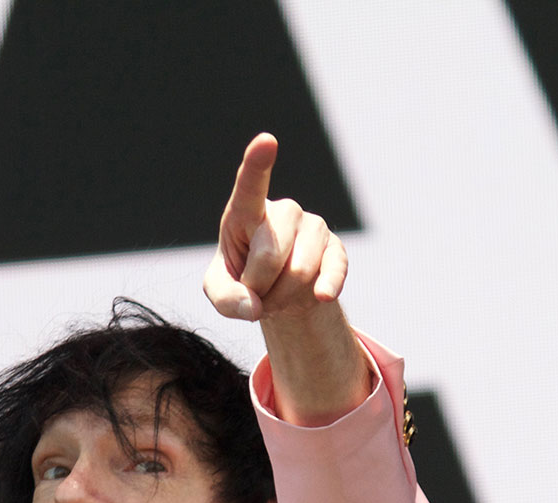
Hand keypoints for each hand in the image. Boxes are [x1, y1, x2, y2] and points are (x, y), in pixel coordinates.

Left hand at [203, 132, 348, 323]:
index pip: (250, 186)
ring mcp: (312, 227)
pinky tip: (320, 296)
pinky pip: (333, 271)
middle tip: (256, 291)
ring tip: (277, 295)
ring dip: (283, 297)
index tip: (267, 140)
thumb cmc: (243, 283)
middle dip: (259, 286)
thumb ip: (226, 299)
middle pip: (270, 255)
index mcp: (247, 212)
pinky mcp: (336, 249)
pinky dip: (325, 288)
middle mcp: (283, 212)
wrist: (281, 295)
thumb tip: (254, 307)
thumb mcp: (221, 292)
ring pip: (300, 272)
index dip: (258, 163)